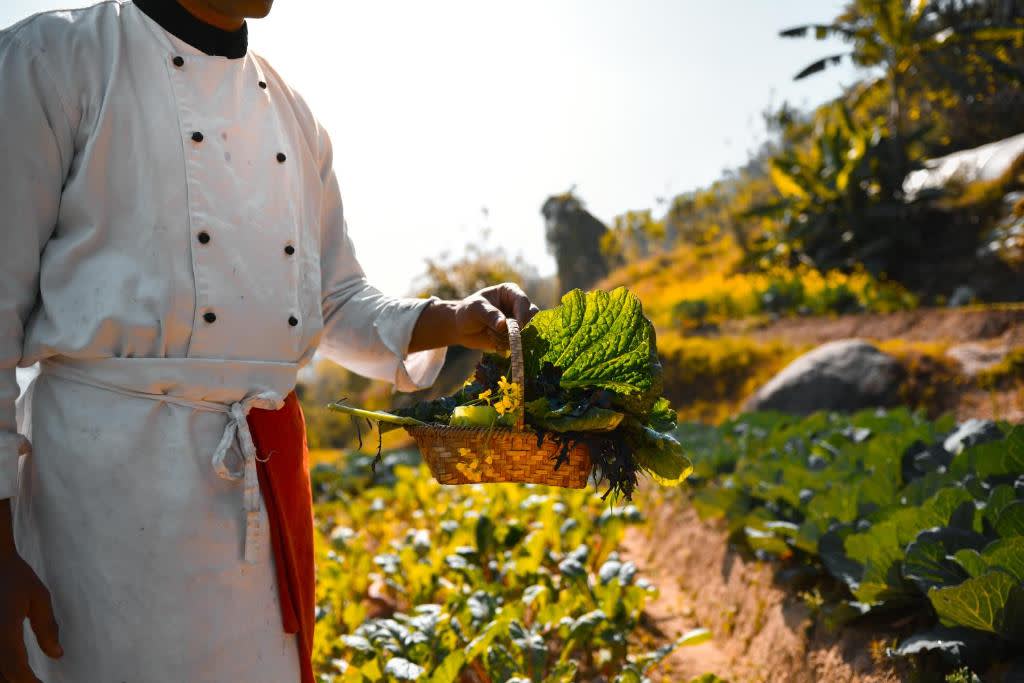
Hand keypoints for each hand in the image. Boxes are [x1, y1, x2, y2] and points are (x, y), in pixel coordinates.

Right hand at [0, 501, 61, 682]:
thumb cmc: (16, 577)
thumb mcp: (38, 597)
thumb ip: (47, 627)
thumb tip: (57, 654)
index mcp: (4, 630)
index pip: (16, 669)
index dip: (30, 682)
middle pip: (3, 675)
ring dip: (9, 677)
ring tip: (29, 678)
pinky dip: (2, 669)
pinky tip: (14, 670)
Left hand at [408, 283, 539, 352]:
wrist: (461, 329)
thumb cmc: (468, 312)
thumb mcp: (476, 309)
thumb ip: (489, 314)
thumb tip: (503, 325)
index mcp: (510, 292)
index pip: (523, 301)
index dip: (523, 313)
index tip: (518, 325)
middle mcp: (518, 306)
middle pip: (532, 316)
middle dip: (522, 327)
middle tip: (511, 336)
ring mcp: (518, 322)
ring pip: (529, 331)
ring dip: (517, 338)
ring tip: (499, 340)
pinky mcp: (515, 336)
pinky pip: (521, 343)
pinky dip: (511, 346)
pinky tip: (498, 345)